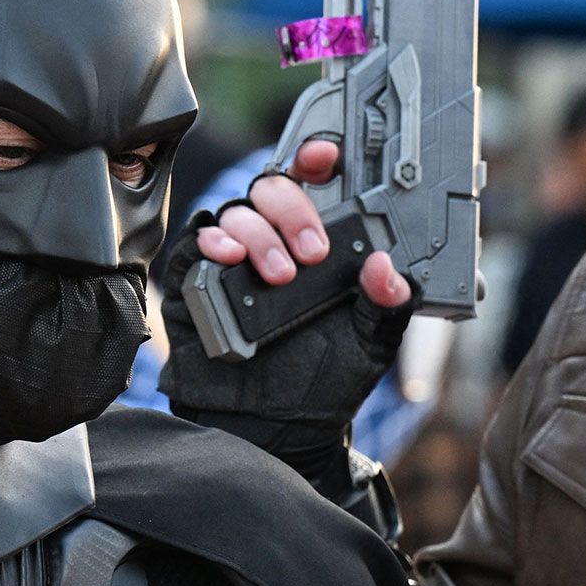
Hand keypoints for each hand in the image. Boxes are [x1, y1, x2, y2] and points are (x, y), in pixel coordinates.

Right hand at [159, 139, 415, 441]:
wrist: (273, 428)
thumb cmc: (320, 384)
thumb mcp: (369, 345)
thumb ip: (387, 306)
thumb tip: (388, 269)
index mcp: (321, 247)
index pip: (316, 186)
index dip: (316, 159)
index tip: (325, 157)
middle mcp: (277, 243)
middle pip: (273, 188)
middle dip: (294, 208)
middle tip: (313, 252)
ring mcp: (237, 259)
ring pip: (237, 210)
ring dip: (259, 233)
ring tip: (278, 276)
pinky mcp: (199, 280)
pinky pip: (198, 241)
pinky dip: (214, 241)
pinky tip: (230, 258)